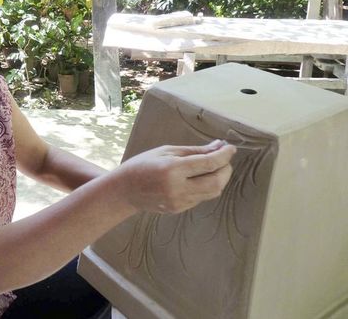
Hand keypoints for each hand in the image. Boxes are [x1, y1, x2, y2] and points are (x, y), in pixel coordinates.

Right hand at [116, 140, 235, 213]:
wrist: (124, 191)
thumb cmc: (142, 165)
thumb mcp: (166, 151)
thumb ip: (194, 150)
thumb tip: (218, 146)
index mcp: (173, 169)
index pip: (208, 163)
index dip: (224, 155)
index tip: (230, 148)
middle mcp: (178, 188)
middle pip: (216, 182)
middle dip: (226, 170)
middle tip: (224, 159)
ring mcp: (179, 201)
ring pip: (212, 192)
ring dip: (219, 179)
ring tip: (214, 167)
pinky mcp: (179, 209)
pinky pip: (201, 197)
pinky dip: (206, 186)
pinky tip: (199, 178)